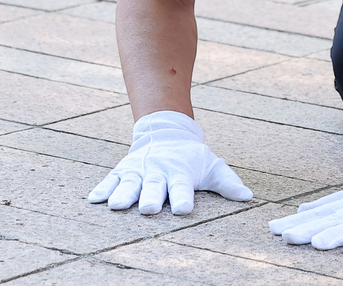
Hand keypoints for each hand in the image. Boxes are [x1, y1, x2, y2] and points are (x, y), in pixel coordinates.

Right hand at [87, 111, 252, 214]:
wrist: (166, 132)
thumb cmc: (191, 157)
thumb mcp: (212, 166)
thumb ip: (227, 182)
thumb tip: (248, 196)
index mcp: (179, 173)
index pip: (182, 188)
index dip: (183, 198)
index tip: (183, 209)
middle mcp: (158, 172)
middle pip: (154, 187)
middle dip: (151, 198)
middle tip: (149, 208)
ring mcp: (139, 171)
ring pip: (131, 184)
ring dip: (124, 194)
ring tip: (117, 206)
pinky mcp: (123, 170)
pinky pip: (111, 179)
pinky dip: (103, 188)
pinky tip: (94, 199)